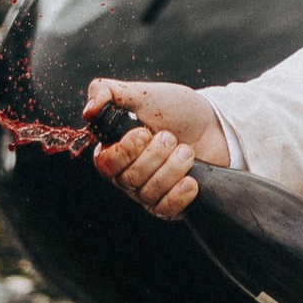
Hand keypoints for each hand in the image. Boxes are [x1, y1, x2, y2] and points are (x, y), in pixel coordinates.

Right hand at [84, 78, 228, 219]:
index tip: (144, 132)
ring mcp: (148, 192)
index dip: (125, 150)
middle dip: (156, 155)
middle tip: (171, 137)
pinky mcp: (169, 204)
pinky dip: (179, 194)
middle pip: (130, 179)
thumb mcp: (143, 94)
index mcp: (116, 150)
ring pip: (149, 193)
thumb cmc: (176, 110)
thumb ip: (109, 92)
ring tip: (187, 151)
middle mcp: (127, 175)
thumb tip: (88, 110)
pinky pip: (165, 210)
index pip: (106, 163)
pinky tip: (191, 180)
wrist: (214, 125)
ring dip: (173, 168)